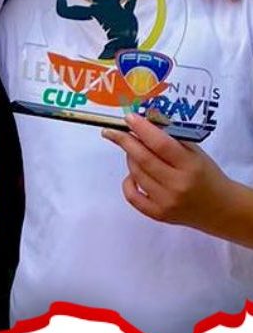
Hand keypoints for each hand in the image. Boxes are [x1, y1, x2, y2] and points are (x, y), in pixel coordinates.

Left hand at [101, 113, 232, 232]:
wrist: (220, 208)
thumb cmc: (206, 175)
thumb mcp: (195, 152)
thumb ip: (170, 139)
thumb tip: (142, 124)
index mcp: (190, 165)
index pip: (161, 144)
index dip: (142, 129)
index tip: (129, 118)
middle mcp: (177, 185)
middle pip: (144, 159)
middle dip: (125, 141)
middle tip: (113, 130)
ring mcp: (166, 202)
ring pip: (136, 174)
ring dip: (130, 158)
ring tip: (134, 151)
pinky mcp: (158, 215)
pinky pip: (132, 196)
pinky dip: (128, 182)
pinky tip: (134, 174)